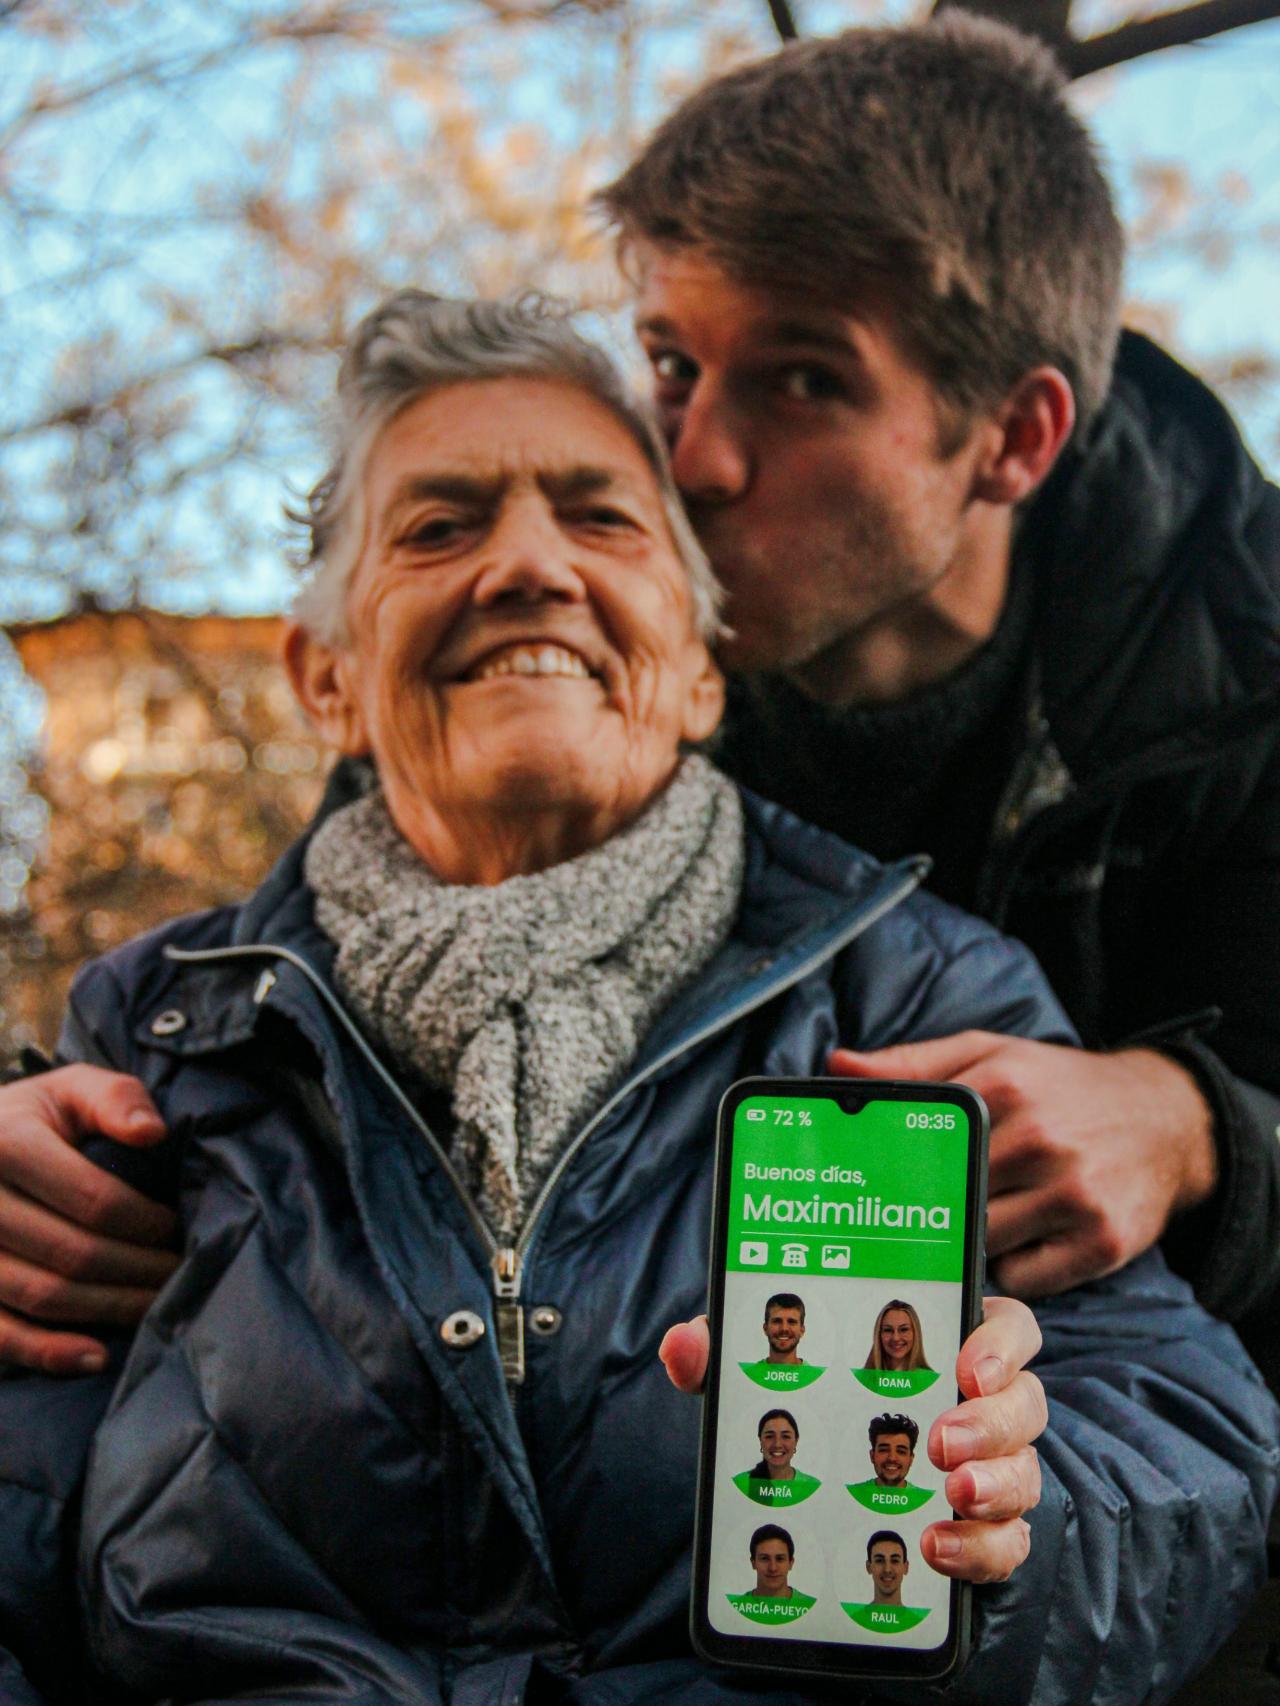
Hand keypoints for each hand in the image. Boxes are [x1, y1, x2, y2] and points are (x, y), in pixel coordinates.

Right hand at [0, 1065, 176, 1373]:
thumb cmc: (37, 1119)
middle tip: (180, 1274)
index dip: (146, 1223)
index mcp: (6, 1143)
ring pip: (43, 1296)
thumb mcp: (72, 1090)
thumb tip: (152, 1132)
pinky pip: (0, 1334)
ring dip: (109, 1309)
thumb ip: (115, 1099)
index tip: (177, 1229)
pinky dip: (48, 1352)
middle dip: (139, 1270)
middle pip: (74, 1253)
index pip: (93, 1199)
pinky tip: (97, 1357)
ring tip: (155, 1306)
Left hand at [661, 1296, 1044, 1583]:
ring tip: (948, 1498)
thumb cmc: (804, 1404)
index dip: (999, 1343)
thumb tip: (683, 1346)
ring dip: (995, 1487)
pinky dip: (982, 1549)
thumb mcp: (761, 1374)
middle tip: (941, 1443)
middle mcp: (981, 1406)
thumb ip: (724, 1352)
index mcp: (946, 1347)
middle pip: (1023, 1402)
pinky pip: (1007, 1542)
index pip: (1007, 1328)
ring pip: (1024, 1472)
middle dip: (990, 1423)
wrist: (810, 1498)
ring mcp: (991, 1470)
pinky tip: (939, 1549)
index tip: (966, 1365)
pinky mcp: (983, 1530)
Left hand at [829, 1035, 1215, 1297]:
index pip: (920, 1146)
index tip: (868, 1190)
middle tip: (920, 1215)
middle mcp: (1041, 1140)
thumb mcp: (990, 1055)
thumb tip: (838, 1068)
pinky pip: (1024, 1278)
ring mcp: (1076, 1193)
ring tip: (992, 1212)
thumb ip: (912, 1065)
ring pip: (983, 1244)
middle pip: (948, 1201)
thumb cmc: (1057, 1087)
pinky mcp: (1103, 1242)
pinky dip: (1017, 1266)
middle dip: (932, 1212)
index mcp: (1004, 1087)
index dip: (892, 1173)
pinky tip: (1031, 1236)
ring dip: (976, 1241)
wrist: (1166, 1118)